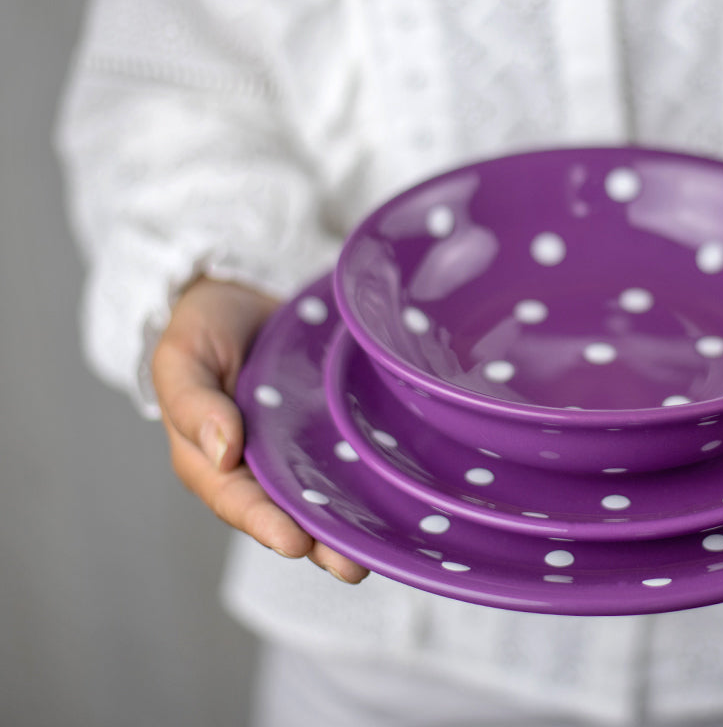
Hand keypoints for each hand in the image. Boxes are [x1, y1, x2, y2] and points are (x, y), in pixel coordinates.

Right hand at [151, 277, 368, 583]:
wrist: (245, 292)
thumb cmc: (204, 328)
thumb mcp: (183, 357)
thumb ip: (192, 402)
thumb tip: (220, 450)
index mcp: (215, 461)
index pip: (239, 501)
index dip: (266, 524)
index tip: (294, 543)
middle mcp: (263, 466)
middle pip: (291, 513)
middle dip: (321, 543)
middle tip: (351, 565)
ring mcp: (303, 449)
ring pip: (329, 496)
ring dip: (354, 524)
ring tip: (384, 549)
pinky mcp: (337, 429)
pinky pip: (355, 458)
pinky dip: (378, 479)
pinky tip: (405, 496)